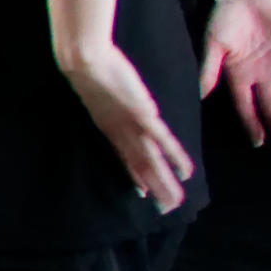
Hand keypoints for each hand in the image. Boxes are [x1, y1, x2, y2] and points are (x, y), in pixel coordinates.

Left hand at [62, 41, 196, 212]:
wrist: (85, 60)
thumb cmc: (89, 69)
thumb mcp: (98, 92)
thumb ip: (109, 105)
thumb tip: (120, 110)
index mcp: (109, 128)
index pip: (125, 158)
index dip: (134, 176)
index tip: (142, 193)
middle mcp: (119, 133)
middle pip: (140, 166)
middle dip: (154, 187)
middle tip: (164, 210)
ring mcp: (131, 126)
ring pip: (151, 161)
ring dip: (165, 182)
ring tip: (174, 202)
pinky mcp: (143, 116)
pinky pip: (163, 140)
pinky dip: (175, 156)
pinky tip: (185, 171)